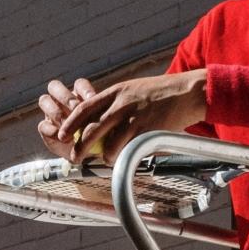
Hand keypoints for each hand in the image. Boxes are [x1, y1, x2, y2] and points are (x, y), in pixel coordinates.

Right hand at [36, 77, 96, 159]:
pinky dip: (53, 132)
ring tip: (68, 126)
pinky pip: (43, 125)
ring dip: (56, 113)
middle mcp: (62, 100)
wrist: (88, 155)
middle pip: (54, 86)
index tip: (93, 99)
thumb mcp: (103, 127)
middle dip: (66, 98)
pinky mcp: (45, 128)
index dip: (84, 90)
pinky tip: (64, 140)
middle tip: (76, 110)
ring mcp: (51, 112)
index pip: (79, 84)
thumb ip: (104, 119)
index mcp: (78, 95)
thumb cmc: (98, 137)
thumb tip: (111, 114)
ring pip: (44, 100)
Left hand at [55, 71, 208, 163]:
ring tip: (106, 160)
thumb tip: (99, 119)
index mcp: (116, 92)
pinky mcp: (148, 130)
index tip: (61, 134)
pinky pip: (129, 149)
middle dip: (79, 146)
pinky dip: (124, 157)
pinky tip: (125, 158)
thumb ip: (116, 102)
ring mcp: (134, 117)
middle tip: (74, 157)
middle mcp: (122, 103)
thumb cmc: (161, 93)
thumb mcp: (133, 89)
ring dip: (105, 156)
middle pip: (92, 128)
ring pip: (109, 144)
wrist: (187, 92)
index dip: (70, 123)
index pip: (85, 108)